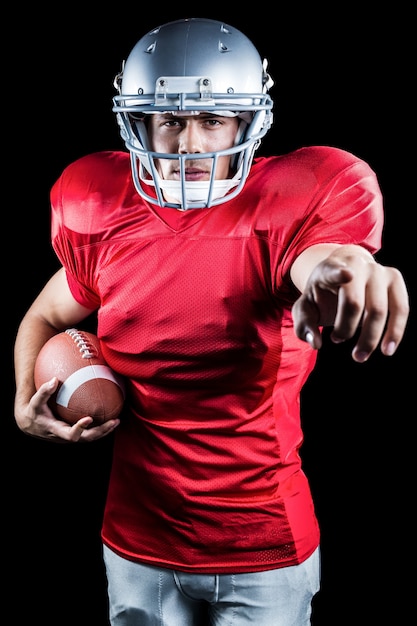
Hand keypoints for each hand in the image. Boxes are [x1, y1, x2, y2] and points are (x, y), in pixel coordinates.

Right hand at [15, 377, 119, 442]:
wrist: (31, 424)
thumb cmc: (34, 411)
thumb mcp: (34, 402)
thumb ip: (44, 392)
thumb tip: (55, 380)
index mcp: (56, 430)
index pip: (70, 434)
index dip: (80, 428)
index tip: (89, 418)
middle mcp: (65, 436)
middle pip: (86, 438)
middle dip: (101, 431)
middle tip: (114, 421)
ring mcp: (71, 436)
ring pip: (90, 438)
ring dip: (104, 431)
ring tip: (117, 421)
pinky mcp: (74, 434)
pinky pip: (89, 433)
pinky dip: (100, 427)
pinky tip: (110, 416)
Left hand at [291, 252, 408, 361]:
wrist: (345, 274)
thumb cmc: (322, 294)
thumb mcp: (305, 308)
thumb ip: (304, 325)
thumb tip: (316, 343)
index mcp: (329, 269)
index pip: (333, 271)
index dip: (339, 273)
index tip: (346, 275)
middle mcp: (356, 266)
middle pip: (355, 303)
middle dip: (346, 329)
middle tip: (336, 341)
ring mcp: (378, 271)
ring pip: (380, 310)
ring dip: (370, 338)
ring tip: (360, 356)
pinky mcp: (395, 281)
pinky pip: (400, 309)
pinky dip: (395, 332)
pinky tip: (387, 350)